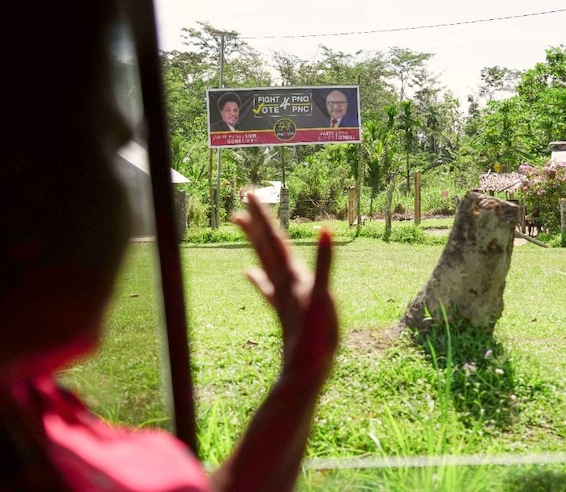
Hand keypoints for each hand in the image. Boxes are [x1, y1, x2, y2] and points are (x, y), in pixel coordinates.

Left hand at [232, 193, 337, 380]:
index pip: (274, 239)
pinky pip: (267, 288)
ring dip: (254, 241)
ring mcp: (282, 295)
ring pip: (264, 261)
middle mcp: (284, 281)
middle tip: (243, 198)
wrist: (306, 370)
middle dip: (255, 221)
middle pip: (265, 245)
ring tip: (240, 225)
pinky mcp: (284, 310)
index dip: (262, 216)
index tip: (249, 195)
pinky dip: (259, 277)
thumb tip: (324, 231)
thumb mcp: (324, 296)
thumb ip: (325, 263)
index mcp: (292, 275)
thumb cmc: (317, 335)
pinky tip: (247, 272)